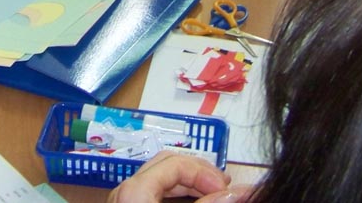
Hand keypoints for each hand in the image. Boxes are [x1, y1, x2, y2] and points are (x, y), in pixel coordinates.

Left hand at [107, 152, 235, 202]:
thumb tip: (238, 191)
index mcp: (134, 189)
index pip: (177, 163)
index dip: (206, 172)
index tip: (227, 188)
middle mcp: (125, 189)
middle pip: (168, 163)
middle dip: (200, 171)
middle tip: (225, 186)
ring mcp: (124, 199)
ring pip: (161, 177)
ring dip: (190, 181)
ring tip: (215, 191)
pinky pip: (154, 190)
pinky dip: (177, 191)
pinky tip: (194, 198)